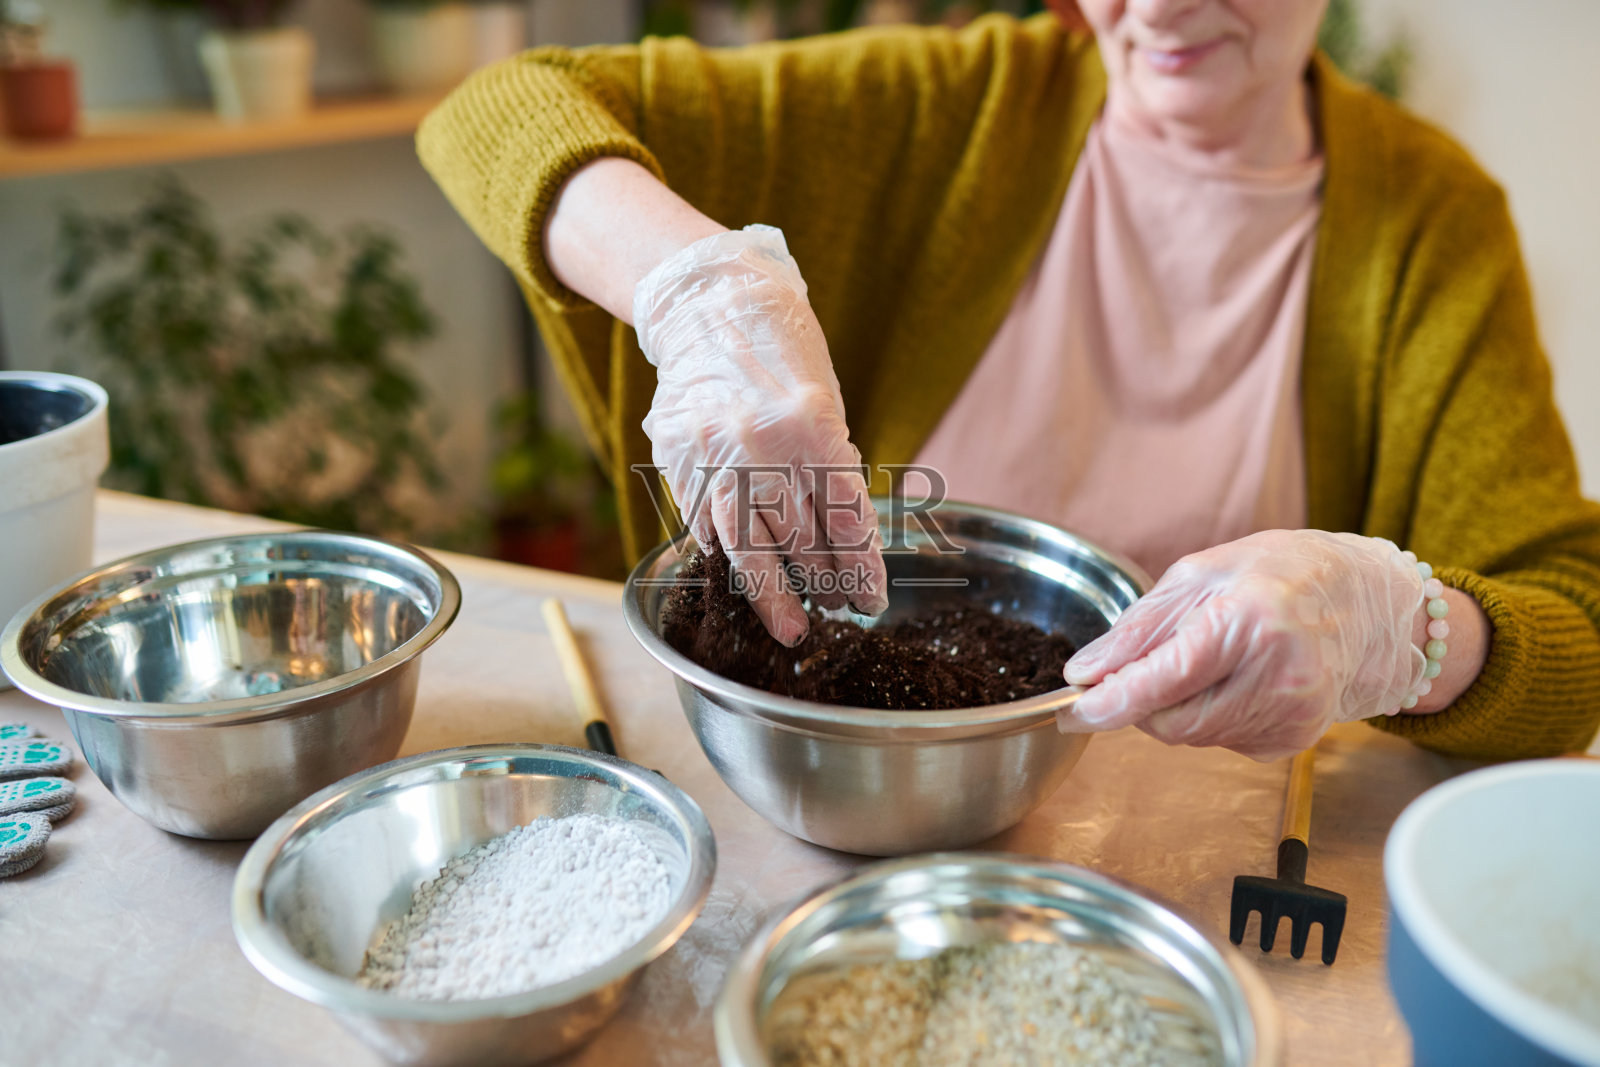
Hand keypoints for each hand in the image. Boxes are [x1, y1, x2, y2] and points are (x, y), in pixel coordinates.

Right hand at [634, 225, 887, 644]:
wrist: (711, 306)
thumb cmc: (782, 356)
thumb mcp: (825, 407)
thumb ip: (831, 471)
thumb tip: (848, 544)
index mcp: (812, 426)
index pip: (846, 517)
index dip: (862, 566)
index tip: (872, 598)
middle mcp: (761, 445)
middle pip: (800, 539)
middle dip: (826, 581)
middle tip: (839, 605)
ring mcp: (714, 456)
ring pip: (747, 548)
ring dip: (773, 594)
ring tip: (792, 626)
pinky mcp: (679, 461)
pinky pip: (705, 526)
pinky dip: (727, 557)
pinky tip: (744, 577)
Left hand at [1058, 529, 1425, 759]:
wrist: (1371, 604)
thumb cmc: (1283, 573)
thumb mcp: (1201, 574)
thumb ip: (1138, 629)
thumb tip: (1085, 673)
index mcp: (1250, 620)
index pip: (1165, 679)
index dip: (1111, 701)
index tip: (1073, 709)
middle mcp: (1278, 674)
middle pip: (1171, 722)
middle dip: (1139, 704)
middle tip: (1140, 669)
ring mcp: (1292, 713)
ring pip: (1193, 737)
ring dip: (1175, 709)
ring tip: (1204, 661)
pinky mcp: (1295, 739)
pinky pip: (1222, 743)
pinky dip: (1209, 717)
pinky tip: (1234, 680)